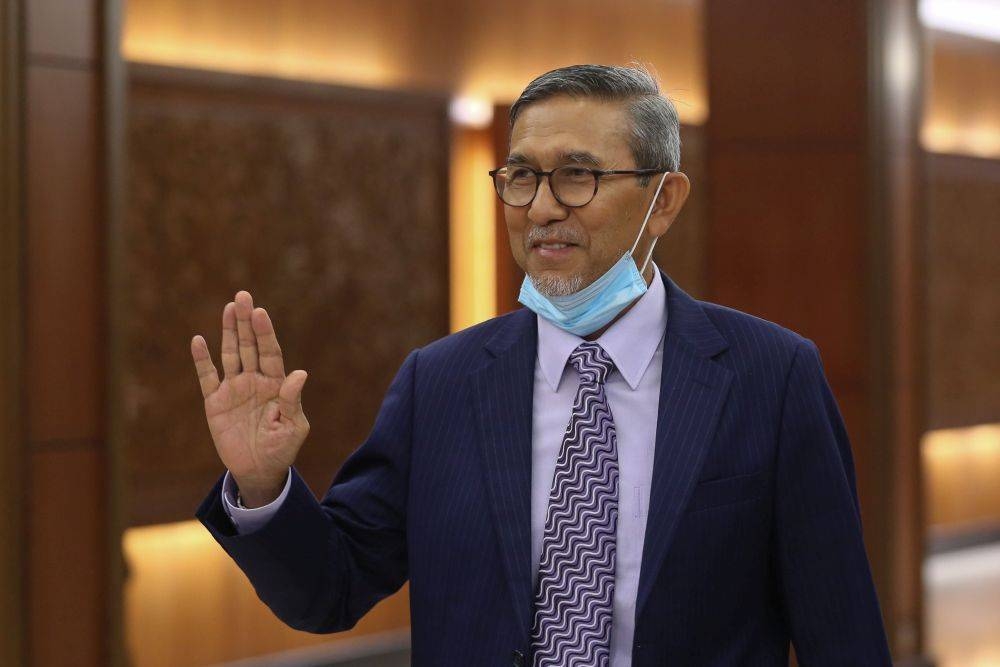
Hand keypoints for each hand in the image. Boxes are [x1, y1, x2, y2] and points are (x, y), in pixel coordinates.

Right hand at [191, 291, 309, 506]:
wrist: (259, 470)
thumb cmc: (281, 448)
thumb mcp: (293, 427)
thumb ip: (292, 400)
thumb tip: (300, 374)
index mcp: (276, 384)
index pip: (270, 352)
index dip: (265, 332)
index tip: (260, 312)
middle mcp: (255, 380)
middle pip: (250, 345)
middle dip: (246, 322)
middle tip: (243, 296)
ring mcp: (234, 389)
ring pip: (230, 354)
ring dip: (228, 331)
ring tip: (229, 307)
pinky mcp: (215, 402)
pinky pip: (207, 377)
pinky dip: (202, 360)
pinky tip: (199, 341)